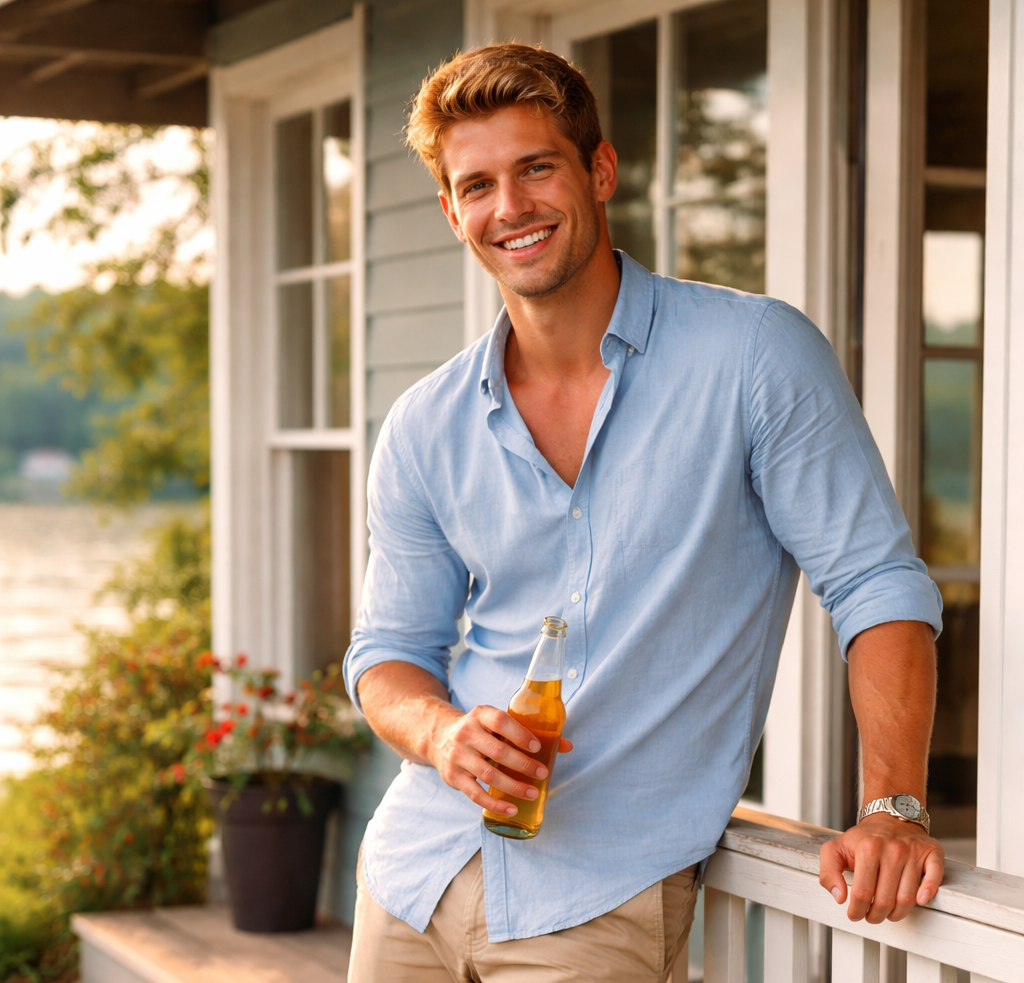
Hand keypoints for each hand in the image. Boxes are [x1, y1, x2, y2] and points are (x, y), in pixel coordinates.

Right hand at [427, 703, 572, 816]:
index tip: (537, 746)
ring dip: (514, 786)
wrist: (439, 737)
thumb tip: (565, 746)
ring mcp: (458, 756)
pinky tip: (511, 808)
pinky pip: (475, 794)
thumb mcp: (496, 723)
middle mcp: (466, 733)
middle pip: (497, 751)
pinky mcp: (454, 777)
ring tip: (533, 793)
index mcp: (480, 715)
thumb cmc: (480, 731)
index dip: (520, 734)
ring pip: (489, 774)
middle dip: (523, 764)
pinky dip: (495, 803)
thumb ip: (527, 731)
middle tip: (543, 773)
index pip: (500, 721)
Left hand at [819, 814, 943, 922]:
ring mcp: (913, 852)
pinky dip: (928, 892)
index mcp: (868, 848)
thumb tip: (839, 897)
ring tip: (887, 913)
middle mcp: (892, 850)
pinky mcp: (931, 853)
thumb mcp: (835, 849)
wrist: (889, 818)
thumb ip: (828, 872)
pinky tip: (920, 901)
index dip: (857, 910)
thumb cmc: (863, 839)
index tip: (855, 914)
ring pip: (907, 898)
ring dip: (897, 914)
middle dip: (876, 916)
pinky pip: (934, 877)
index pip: (862, 892)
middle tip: (871, 916)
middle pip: (885, 900)